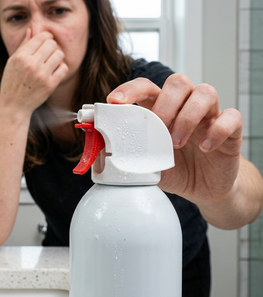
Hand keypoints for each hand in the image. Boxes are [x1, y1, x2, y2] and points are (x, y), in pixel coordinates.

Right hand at [0, 29, 67, 115]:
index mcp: (21, 57)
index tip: (46, 40)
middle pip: (51, 44)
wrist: (14, 105)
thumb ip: (23, 45)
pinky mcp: (50, 85)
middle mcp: (31, 64)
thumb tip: (32, 30)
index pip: (40, 37)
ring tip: (50, 62)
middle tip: (48, 52)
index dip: (45, 36)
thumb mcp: (12, 62)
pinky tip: (53, 71)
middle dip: (51, 46)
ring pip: (59, 54)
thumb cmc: (11, 83)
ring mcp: (42, 75)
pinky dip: (60, 68)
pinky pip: (63, 68)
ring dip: (57, 56)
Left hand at [106, 74, 242, 205]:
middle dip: (164, 104)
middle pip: (178, 82)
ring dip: (187, 116)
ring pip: (205, 92)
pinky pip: (231, 117)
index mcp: (160, 108)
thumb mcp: (142, 162)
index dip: (130, 89)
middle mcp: (185, 106)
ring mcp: (209, 115)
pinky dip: (217, 130)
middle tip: (157, 130)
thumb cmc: (172, 169)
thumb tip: (94, 142)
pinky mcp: (231, 131)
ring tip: (175, 143)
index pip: (145, 86)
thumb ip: (121, 150)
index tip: (115, 101)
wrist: (203, 188)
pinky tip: (205, 147)